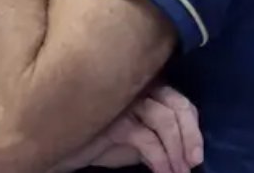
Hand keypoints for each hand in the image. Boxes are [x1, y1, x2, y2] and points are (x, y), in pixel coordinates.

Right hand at [51, 85, 204, 172]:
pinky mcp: (113, 119)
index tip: (196, 155)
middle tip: (193, 163)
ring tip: (179, 172)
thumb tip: (183, 151)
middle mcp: (136, 88)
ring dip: (177, 151)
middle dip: (191, 137)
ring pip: (166, 120)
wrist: (56, 148)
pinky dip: (160, 160)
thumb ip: (155, 136)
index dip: (193, 128)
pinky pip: (146, 139)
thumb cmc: (94, 141)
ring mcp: (124, 101)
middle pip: (177, 105)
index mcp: (143, 88)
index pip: (179, 101)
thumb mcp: (132, 139)